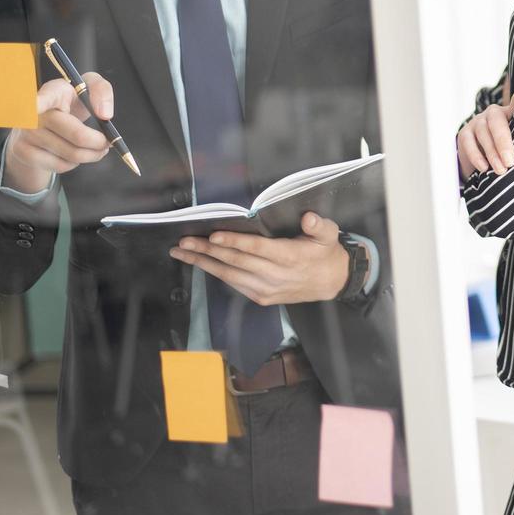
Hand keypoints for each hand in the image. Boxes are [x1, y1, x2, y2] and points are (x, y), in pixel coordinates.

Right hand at [2, 72, 113, 193]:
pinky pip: (60, 166)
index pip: (45, 98)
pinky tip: (75, 152)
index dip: (40, 102)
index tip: (36, 106)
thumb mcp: (90, 86)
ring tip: (96, 148)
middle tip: (107, 142)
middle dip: (99, 142)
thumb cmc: (73, 99)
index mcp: (53, 92)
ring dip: (92, 154)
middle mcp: (35, 113)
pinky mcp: (23, 151)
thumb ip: (101, 91)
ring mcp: (26, 133)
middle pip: (78, 135)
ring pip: (72, 154)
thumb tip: (105, 114)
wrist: (47, 116)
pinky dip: (75, 163)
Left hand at [169, 211, 349, 305]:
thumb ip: (318, 225)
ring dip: (203, 263)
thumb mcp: (328, 234)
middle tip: (184, 242)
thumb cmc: (325, 253)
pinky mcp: (261, 297)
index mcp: (289, 256)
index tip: (213, 235)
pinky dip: (215, 273)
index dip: (233, 241)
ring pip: (229, 275)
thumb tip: (308, 217)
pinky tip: (201, 264)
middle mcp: (273, 275)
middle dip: (207, 250)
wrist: (332, 283)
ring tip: (182, 253)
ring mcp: (265, 288)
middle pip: (235, 261)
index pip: (255, 248)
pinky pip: (234, 284)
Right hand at [458, 89, 513, 179]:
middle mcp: (494, 113)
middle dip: (504, 142)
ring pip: (483, 132)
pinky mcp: (465, 133)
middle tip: (510, 162)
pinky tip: (484, 168)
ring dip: (492, 153)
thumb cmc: (507, 150)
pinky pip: (468, 142)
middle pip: (497, 121)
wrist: (481, 157)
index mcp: (511, 112)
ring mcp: (478, 121)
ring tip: (501, 170)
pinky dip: (476, 156)